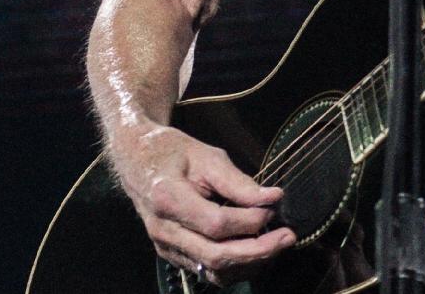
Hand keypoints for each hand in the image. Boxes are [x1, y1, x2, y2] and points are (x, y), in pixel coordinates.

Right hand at [109, 122, 295, 284]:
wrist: (137, 158)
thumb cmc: (172, 152)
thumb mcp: (207, 156)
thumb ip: (239, 182)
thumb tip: (273, 198)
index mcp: (168, 199)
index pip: (216, 224)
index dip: (249, 221)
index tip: (272, 209)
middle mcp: (164, 230)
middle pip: (216, 256)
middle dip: (259, 251)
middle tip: (288, 236)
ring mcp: (166, 247)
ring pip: (214, 271)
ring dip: (250, 263)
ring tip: (276, 244)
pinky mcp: (172, 254)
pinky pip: (207, 271)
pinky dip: (235, 266)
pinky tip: (255, 249)